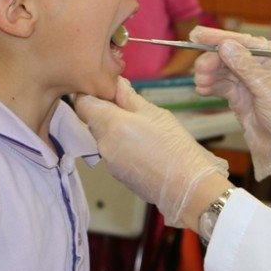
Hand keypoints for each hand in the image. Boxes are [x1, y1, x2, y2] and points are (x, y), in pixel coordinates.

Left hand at [75, 77, 227, 227]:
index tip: (108, 91)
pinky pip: (115, 154)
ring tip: (145, 130)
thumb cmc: (175, 146)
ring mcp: (109, 163)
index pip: (83, 104)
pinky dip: (124, 147)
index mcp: (111, 125)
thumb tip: (117, 85)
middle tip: (133, 108)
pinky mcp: (118, 176)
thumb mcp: (155, 114)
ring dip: (117, 130)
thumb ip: (130, 98)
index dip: (92, 94)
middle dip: (108, 112)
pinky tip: (147, 148)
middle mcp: (104, 145)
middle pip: (94, 121)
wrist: (187, 185)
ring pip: (105, 138)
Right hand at [191, 27, 270, 180]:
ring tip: (200, 82)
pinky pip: (222, 86)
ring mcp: (251, 84)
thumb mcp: (268, 90)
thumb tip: (226, 45)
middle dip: (213, 60)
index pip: (246, 43)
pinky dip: (211, 86)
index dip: (221, 38)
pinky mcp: (241, 98)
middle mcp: (263, 68)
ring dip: (210, 74)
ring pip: (224, 71)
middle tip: (199, 68)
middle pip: (232, 56)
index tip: (199, 34)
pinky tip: (202, 89)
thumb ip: (246, 67)